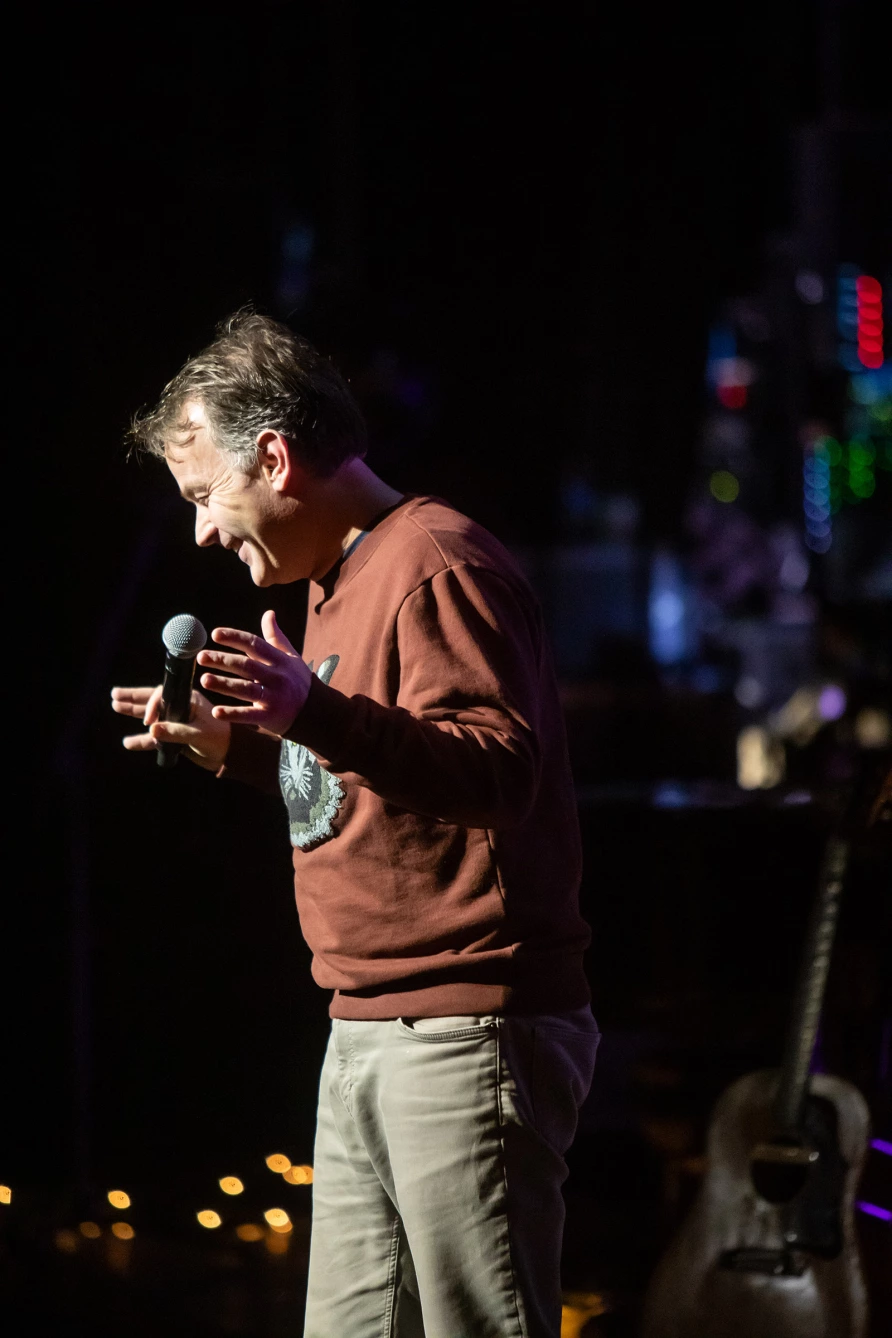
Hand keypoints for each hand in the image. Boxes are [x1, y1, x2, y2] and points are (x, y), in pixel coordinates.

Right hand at [111, 683, 231, 770]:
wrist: (230, 755)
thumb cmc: (220, 739)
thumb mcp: (198, 734)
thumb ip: (175, 732)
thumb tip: (150, 729)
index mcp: (189, 699)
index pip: (163, 696)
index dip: (152, 706)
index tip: (148, 721)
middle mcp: (181, 707)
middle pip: (152, 700)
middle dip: (133, 698)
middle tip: (114, 695)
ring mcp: (177, 722)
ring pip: (151, 717)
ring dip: (133, 712)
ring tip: (115, 706)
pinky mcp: (175, 737)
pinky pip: (155, 737)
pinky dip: (142, 740)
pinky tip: (128, 743)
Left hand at [196, 610, 311, 736]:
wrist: (316, 711)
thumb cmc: (298, 680)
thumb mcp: (290, 656)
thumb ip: (275, 636)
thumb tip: (269, 613)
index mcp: (280, 660)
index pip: (255, 644)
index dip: (235, 638)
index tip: (215, 634)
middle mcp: (277, 677)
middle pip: (247, 665)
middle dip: (223, 660)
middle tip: (201, 657)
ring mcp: (274, 697)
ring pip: (246, 689)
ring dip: (224, 684)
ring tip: (204, 680)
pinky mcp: (270, 716)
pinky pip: (249, 715)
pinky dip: (233, 714)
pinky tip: (216, 712)